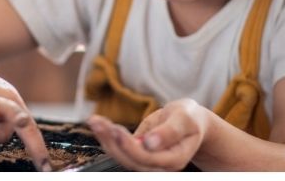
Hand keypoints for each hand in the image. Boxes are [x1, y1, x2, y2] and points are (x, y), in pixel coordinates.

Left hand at [86, 98, 207, 170]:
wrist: (189, 121)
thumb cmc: (189, 119)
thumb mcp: (185, 119)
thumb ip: (170, 132)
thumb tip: (150, 142)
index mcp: (175, 159)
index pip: (149, 159)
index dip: (130, 147)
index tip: (117, 130)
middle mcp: (159, 165)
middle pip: (131, 161)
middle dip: (112, 142)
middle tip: (99, 123)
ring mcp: (147, 161)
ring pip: (122, 156)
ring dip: (105, 139)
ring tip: (95, 121)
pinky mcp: (137, 153)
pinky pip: (119, 149)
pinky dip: (107, 136)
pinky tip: (98, 123)